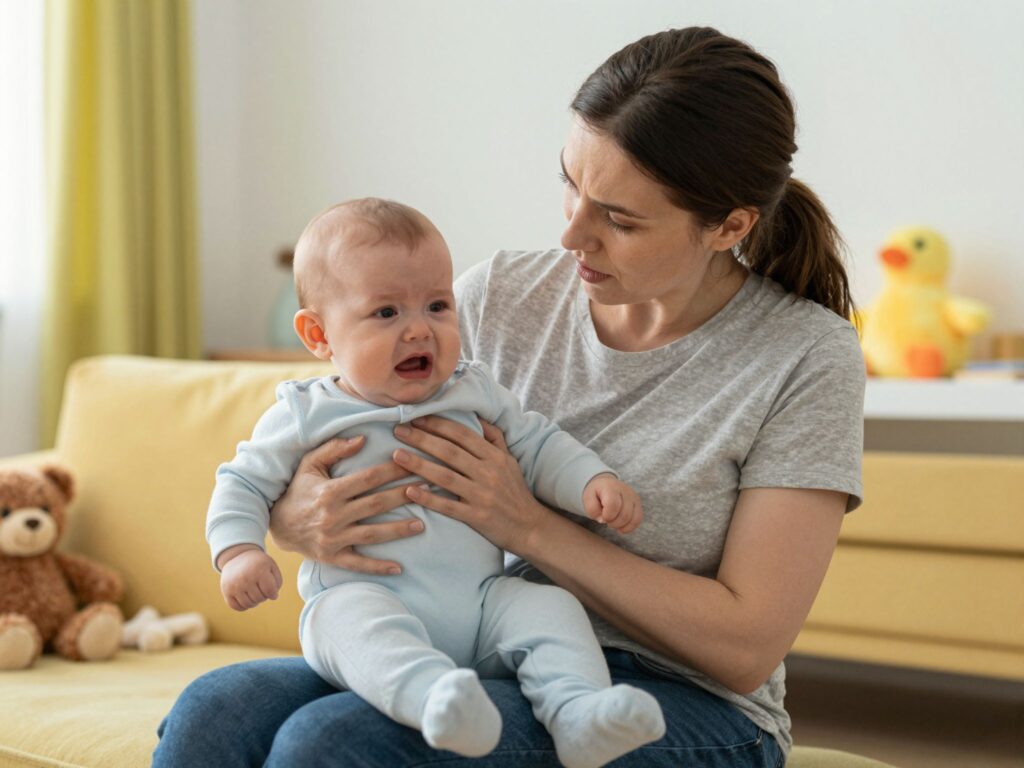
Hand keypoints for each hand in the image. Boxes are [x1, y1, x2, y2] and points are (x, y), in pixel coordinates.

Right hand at [219, 548, 282, 610]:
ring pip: (249, 604)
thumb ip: (277, 582)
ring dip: (255, 602)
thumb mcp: (271, 566)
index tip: (273, 592)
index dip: (273, 594)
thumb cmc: (259, 564)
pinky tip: (247, 598)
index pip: (270, 591)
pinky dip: (243, 606)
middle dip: (264, 596)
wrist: (237, 556)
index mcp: (259, 569)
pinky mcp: (226, 591)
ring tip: (255, 593)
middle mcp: (246, 577)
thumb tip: (273, 597)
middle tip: (262, 590)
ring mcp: (234, 585)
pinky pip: (236, 607)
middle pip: (260, 598)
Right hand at [268, 435, 424, 574]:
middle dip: (403, 496)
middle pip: (375, 505)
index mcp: (329, 491)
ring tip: (422, 525)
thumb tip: (362, 439)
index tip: (414, 462)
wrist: (277, 525)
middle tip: (428, 489)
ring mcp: (334, 539)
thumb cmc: (299, 490)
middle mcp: (332, 516)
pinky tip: (399, 568)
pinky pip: (358, 564)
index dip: (392, 470)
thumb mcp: (310, 464)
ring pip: (372, 535)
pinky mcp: (333, 557)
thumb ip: (334, 449)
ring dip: (398, 530)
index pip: (368, 479)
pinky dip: (378, 568)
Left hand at [391, 417, 551, 554]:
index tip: (417, 417)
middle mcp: (488, 473)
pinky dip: (429, 498)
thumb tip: (478, 416)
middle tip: (399, 430)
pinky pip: (448, 506)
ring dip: (419, 465)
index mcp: (494, 456)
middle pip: (450, 452)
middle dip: (422, 439)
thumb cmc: (515, 491)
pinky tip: (409, 491)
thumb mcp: (510, 460)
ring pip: (445, 476)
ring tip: (396, 456)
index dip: (438, 424)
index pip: (462, 435)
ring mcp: (482, 495)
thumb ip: (494, 438)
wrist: (529, 526)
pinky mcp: (476, 516)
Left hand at [582, 474, 642, 533]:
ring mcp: (633, 497)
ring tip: (613, 522)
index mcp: (611, 487)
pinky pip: (637, 520)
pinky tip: (620, 526)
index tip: (602, 516)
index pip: (613, 505)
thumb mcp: (588, 498)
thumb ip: (592, 509)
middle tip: (606, 520)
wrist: (605, 484)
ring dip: (621, 525)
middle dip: (613, 523)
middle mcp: (625, 490)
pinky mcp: (638, 503)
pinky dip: (629, 527)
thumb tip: (603, 520)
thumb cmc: (596, 493)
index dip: (607, 515)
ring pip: (632, 519)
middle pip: (624, 514)